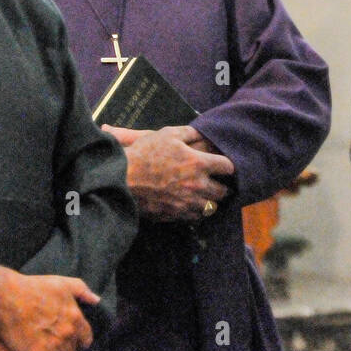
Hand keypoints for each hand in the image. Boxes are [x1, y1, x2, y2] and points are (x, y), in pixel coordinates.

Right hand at [0, 261, 97, 350]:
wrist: (8, 297)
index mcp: (75, 318)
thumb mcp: (63, 283)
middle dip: (66, 350)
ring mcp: (53, 347)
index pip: (86, 338)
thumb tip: (96, 300)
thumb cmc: (34, 287)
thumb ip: (83, 291)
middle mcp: (68, 334)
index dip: (79, 341)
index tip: (73, 342)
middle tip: (54, 347)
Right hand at [103, 124, 234, 220]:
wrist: (122, 179)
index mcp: (199, 164)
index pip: (228, 167)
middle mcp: (198, 186)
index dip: (228, 165)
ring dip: (210, 202)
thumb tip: (203, 133)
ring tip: (206, 197)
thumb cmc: (145, 153)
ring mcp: (187, 203)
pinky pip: (193, 218)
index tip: (224, 165)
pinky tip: (190, 206)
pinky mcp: (175, 215)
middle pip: (223, 192)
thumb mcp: (168, 135)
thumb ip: (189, 133)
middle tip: (219, 183)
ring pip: (210, 208)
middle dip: (223, 187)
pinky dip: (195, 212)